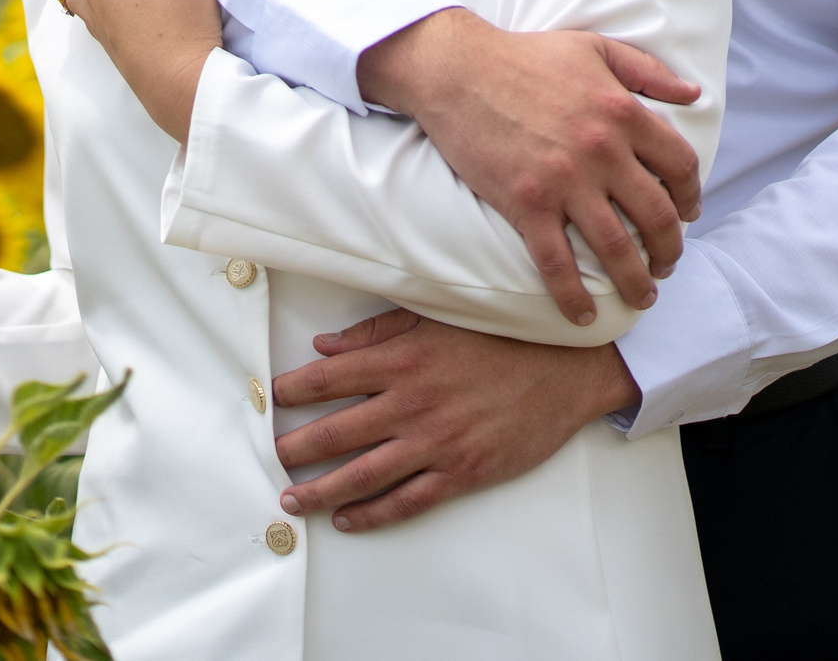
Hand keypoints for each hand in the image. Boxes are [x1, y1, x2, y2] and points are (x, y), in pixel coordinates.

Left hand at [271, 310, 640, 532]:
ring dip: (320, 490)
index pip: (330, 378)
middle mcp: (412, 402)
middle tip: (270, 457)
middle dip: (295, 448)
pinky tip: (347, 519)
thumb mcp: (438, 318)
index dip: (294, 391)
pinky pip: (405, 501)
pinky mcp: (460, 472)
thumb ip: (378, 330)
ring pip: (362, 474)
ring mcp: (435, 442)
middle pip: (335, 432)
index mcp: (404, 359)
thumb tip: (325, 345)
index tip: (271, 399)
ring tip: (292, 500)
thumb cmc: (503, 338)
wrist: (567, 369)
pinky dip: (371, 514)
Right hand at [360, 8, 701, 324]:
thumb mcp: (596, 48)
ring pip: (615, 248)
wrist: (457, 70)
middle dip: (670, 249)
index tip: (687, 214)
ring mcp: (564, 181)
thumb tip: (693, 95)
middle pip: (657, 216)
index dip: (691, 196)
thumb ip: (648, 71)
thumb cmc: (525, 56)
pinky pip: (557, 264)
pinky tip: (582, 314)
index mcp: (623, 112)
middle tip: (667, 264)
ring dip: (636, 282)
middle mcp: (602, 150)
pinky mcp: (526, 204)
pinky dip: (573, 296)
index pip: (680, 165)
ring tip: (643, 297)